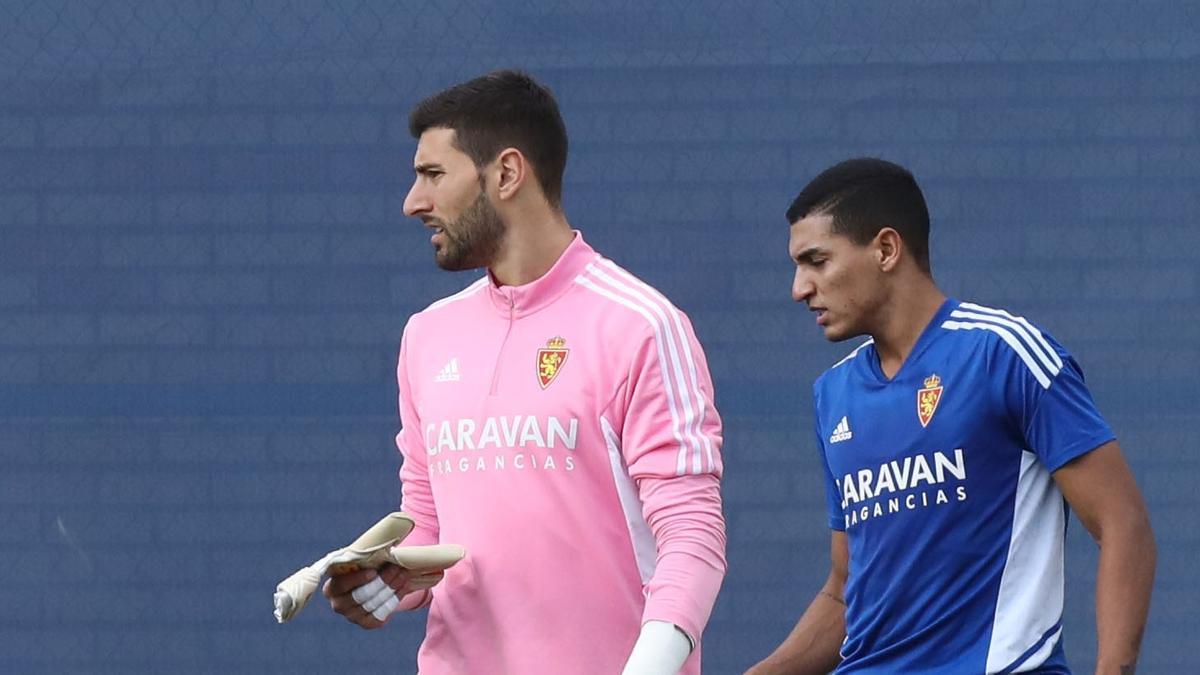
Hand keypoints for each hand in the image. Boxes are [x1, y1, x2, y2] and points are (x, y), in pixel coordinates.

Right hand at [322, 563, 444, 628]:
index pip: (340, 585)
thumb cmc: (368, 564)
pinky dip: (389, 607)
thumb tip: (392, 530)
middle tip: (398, 569)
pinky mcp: (362, 622)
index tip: (373, 572)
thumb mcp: (366, 557)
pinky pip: (376, 620)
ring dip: (391, 591)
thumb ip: (370, 551)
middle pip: (360, 597)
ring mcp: (349, 615)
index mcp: (332, 584)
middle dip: (382, 582)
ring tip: (404, 576)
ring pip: (371, 606)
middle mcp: (337, 602)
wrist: (376, 580)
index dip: (356, 580)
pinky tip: (398, 594)